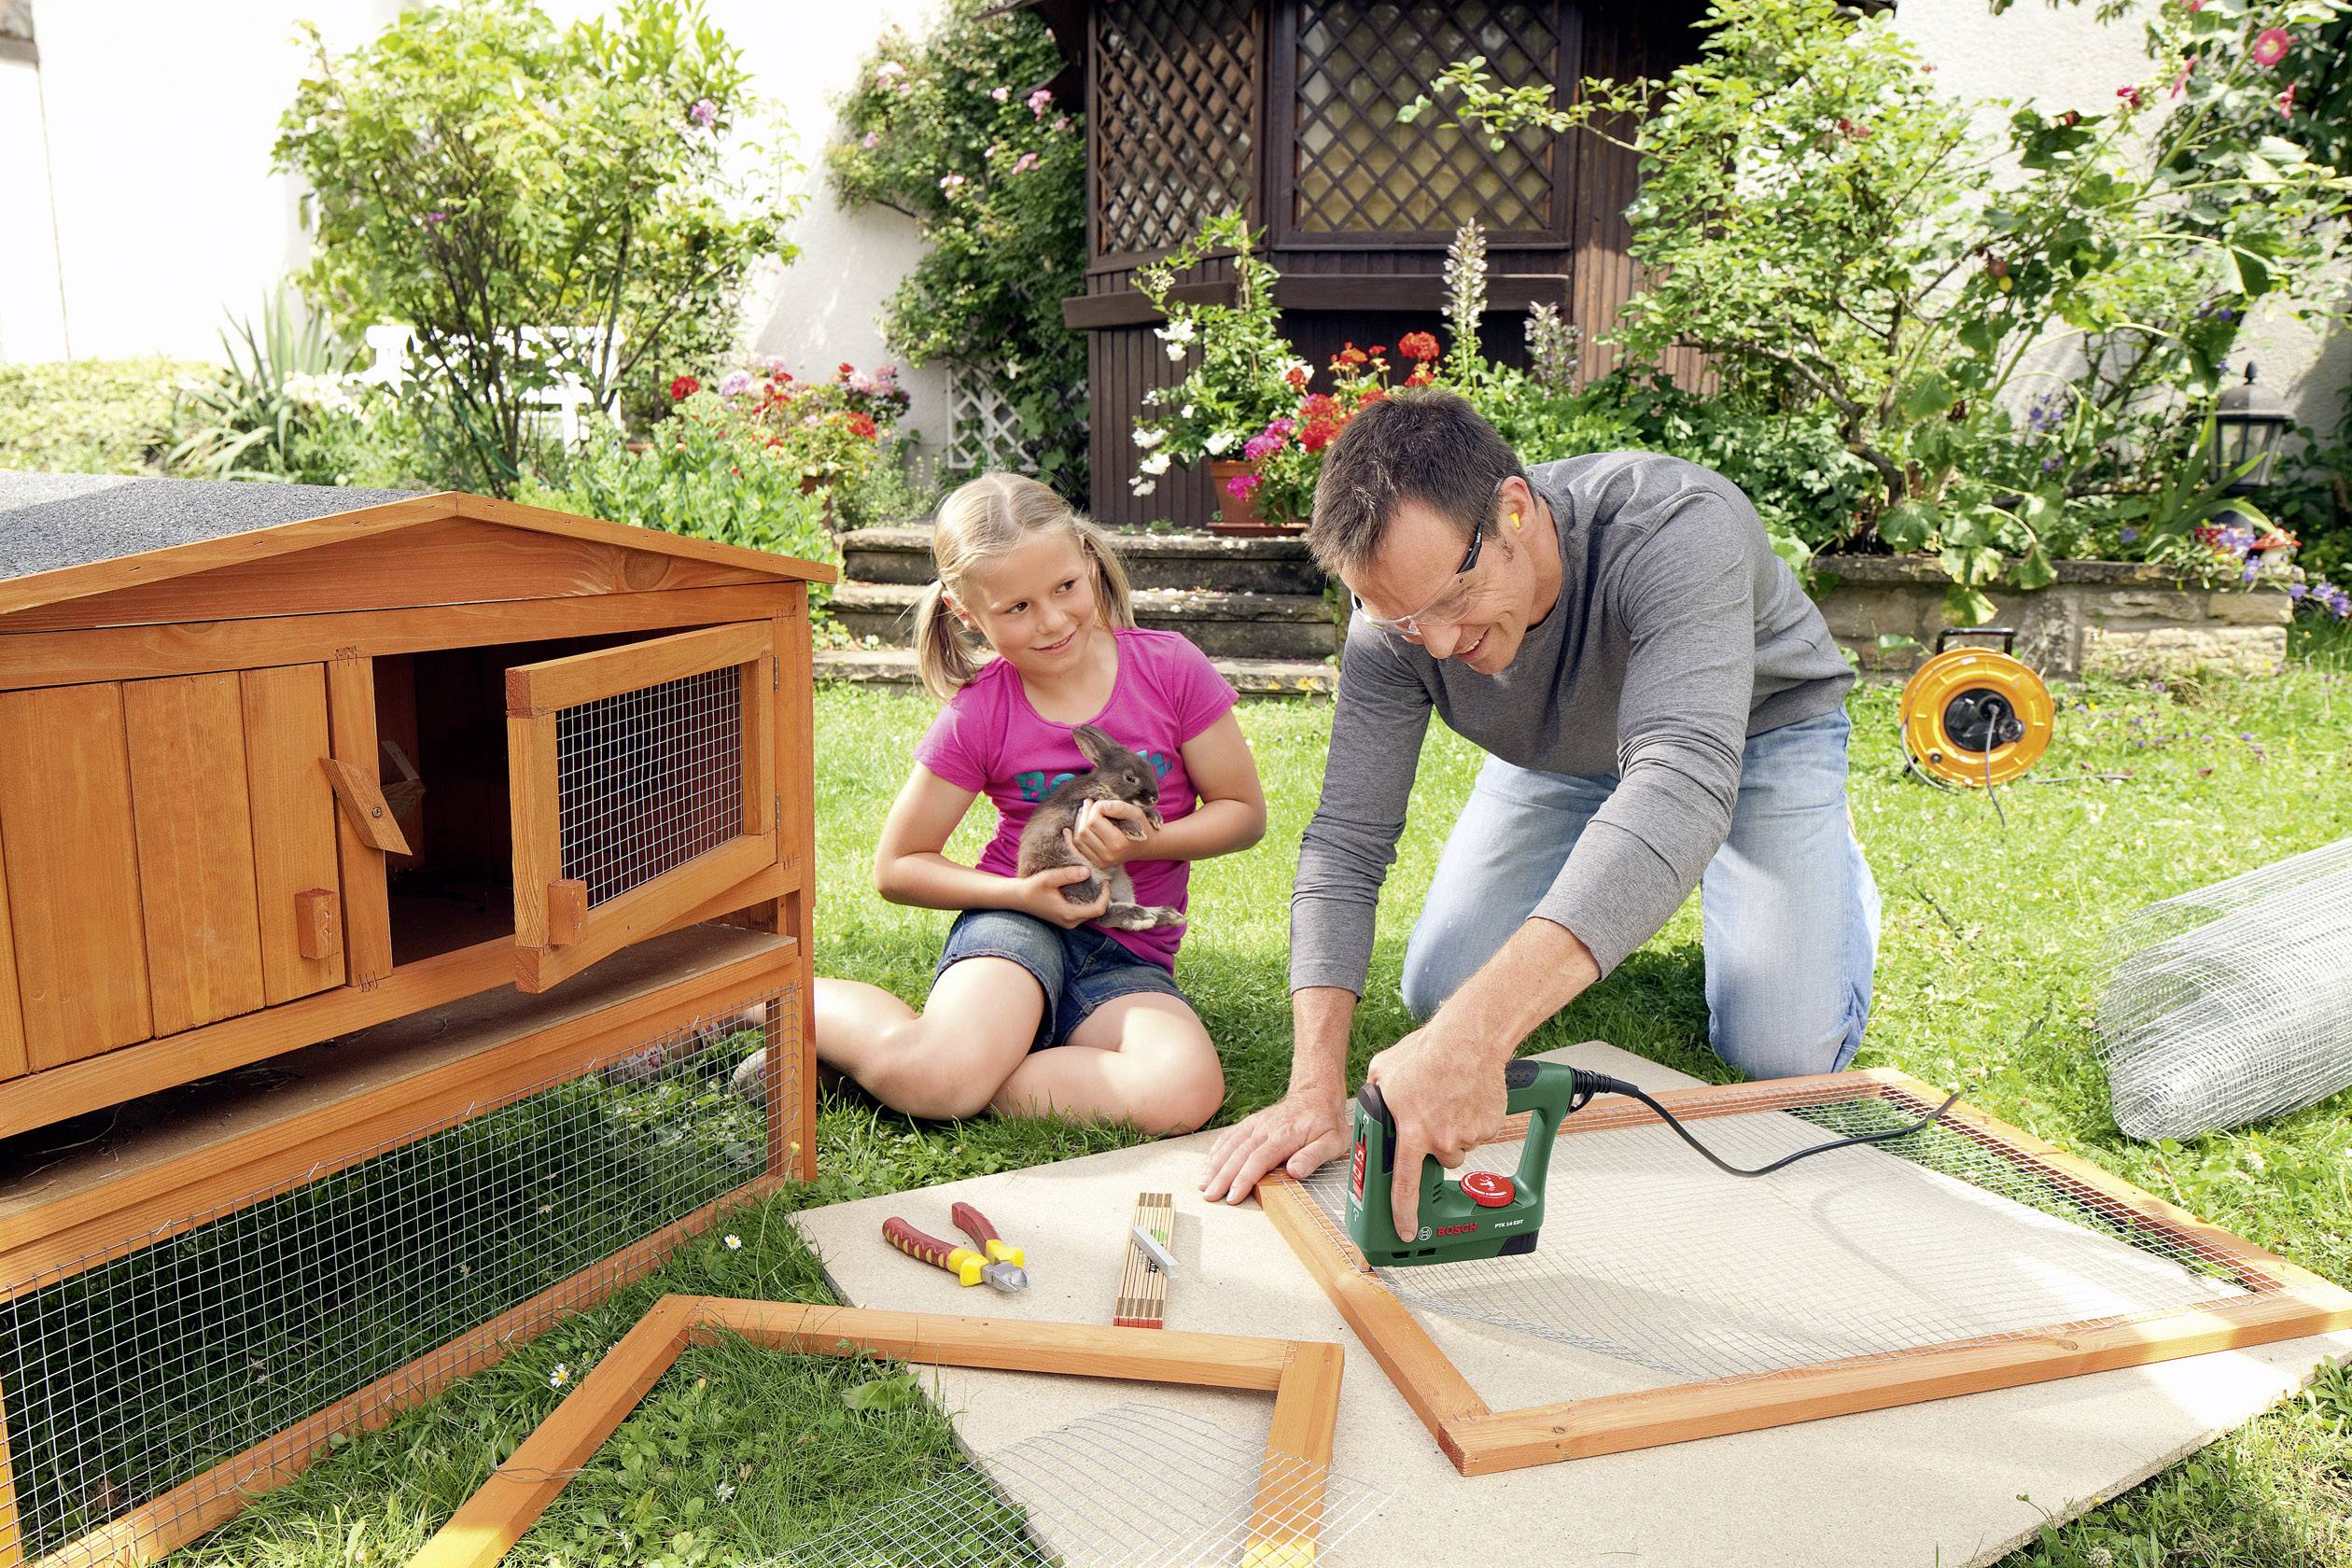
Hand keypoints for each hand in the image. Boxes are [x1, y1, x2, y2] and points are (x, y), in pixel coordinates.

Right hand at [1009, 864, 1109, 928]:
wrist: (1018, 897)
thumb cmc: (1032, 887)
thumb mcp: (1048, 878)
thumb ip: (1068, 875)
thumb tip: (1087, 872)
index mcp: (1069, 914)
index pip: (1098, 909)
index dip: (1106, 896)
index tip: (1104, 881)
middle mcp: (1070, 922)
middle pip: (1097, 912)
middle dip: (1102, 897)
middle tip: (1101, 879)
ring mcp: (1068, 922)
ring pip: (1090, 913)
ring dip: (1095, 899)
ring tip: (1095, 882)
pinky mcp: (1066, 919)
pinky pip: (1083, 912)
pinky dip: (1088, 901)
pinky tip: (1085, 888)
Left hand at [1067, 798, 1152, 869]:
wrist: (1146, 846)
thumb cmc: (1141, 827)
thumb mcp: (1136, 813)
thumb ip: (1119, 807)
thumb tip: (1099, 805)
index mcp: (1118, 843)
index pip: (1093, 821)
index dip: (1094, 809)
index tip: (1101, 803)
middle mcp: (1108, 856)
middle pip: (1083, 831)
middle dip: (1084, 814)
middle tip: (1090, 804)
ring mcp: (1101, 862)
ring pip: (1078, 839)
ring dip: (1078, 823)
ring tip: (1086, 812)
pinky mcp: (1096, 863)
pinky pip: (1077, 849)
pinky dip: (1073, 836)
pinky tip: (1073, 826)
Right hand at [1199, 1087, 1349, 1203]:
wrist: (1316, 1094)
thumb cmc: (1326, 1122)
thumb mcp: (1332, 1141)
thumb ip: (1313, 1156)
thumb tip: (1294, 1171)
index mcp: (1285, 1136)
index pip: (1259, 1160)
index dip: (1243, 1179)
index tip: (1232, 1196)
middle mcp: (1266, 1129)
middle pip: (1239, 1155)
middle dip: (1222, 1177)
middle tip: (1210, 1196)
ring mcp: (1256, 1125)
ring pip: (1230, 1145)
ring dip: (1214, 1165)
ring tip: (1202, 1183)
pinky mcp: (1251, 1123)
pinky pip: (1230, 1136)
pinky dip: (1217, 1150)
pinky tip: (1208, 1164)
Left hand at [1366, 1022, 1508, 1244]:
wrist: (1468, 1039)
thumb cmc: (1425, 1052)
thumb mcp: (1382, 1072)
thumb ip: (1375, 1095)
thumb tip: (1371, 1102)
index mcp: (1411, 1134)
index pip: (1404, 1187)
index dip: (1403, 1216)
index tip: (1406, 1233)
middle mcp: (1440, 1141)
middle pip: (1438, 1161)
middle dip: (1433, 1146)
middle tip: (1431, 1116)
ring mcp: (1467, 1135)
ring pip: (1458, 1146)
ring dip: (1452, 1131)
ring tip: (1448, 1099)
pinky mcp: (1489, 1126)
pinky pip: (1478, 1133)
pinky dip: (1473, 1120)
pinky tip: (1466, 1096)